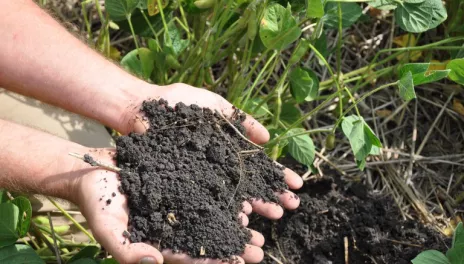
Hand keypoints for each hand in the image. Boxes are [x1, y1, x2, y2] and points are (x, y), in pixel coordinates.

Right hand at [73, 149, 266, 263]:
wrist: (94, 169)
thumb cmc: (97, 202)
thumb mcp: (107, 227)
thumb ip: (126, 249)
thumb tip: (153, 263)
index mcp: (160, 241)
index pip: (189, 256)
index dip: (212, 260)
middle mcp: (174, 224)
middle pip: (208, 238)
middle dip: (232, 247)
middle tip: (258, 251)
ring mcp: (179, 203)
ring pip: (213, 214)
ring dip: (235, 222)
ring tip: (259, 227)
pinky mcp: (182, 180)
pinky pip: (207, 188)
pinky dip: (226, 193)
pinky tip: (244, 195)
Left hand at [120, 83, 303, 218]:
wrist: (142, 108)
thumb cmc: (177, 103)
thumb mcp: (215, 105)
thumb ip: (240, 118)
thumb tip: (268, 139)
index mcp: (227, 148)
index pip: (258, 165)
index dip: (277, 175)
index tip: (296, 185)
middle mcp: (218, 166)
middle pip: (250, 184)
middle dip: (272, 195)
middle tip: (290, 207)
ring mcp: (202, 177)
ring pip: (233, 196)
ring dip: (256, 207)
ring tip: (275, 216)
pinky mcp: (183, 185)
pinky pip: (208, 200)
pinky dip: (225, 210)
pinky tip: (241, 220)